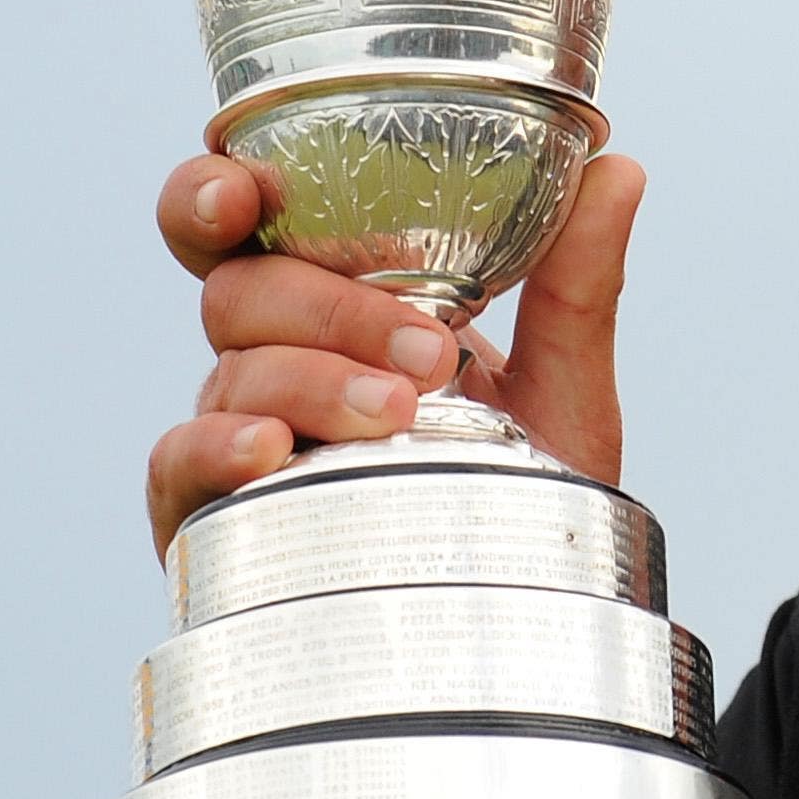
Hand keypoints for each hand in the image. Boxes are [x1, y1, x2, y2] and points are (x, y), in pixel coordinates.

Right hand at [141, 150, 645, 554]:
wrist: (516, 627)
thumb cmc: (516, 500)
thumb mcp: (562, 390)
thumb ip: (579, 284)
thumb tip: (619, 170)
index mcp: (338, 306)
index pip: (252, 226)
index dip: (220, 193)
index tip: (247, 192)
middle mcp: (274, 359)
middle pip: (241, 288)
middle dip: (331, 304)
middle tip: (432, 350)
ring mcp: (238, 435)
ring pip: (231, 369)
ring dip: (316, 379)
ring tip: (400, 414)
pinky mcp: (213, 517)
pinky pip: (179, 463)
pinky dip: (218, 446)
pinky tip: (270, 450)